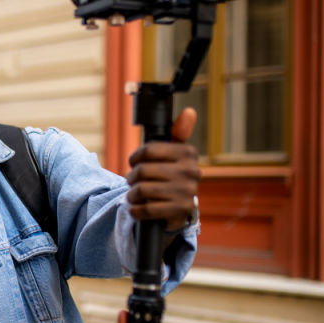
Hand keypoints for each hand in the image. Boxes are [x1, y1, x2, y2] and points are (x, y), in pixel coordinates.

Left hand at [125, 107, 199, 231]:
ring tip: (134, 194)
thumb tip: (189, 111)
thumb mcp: (174, 152)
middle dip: (131, 177)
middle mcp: (191, 172)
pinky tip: (136, 208)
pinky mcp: (180, 211)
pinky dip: (135, 209)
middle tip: (133, 181)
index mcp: (188, 153)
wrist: (179, 207)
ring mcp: (187, 192)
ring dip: (132, 194)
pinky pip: (147, 209)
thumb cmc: (171, 173)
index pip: (149, 149)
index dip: (135, 157)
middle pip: (143, 170)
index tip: (135, 162)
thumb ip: (178, 132)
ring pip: (142, 190)